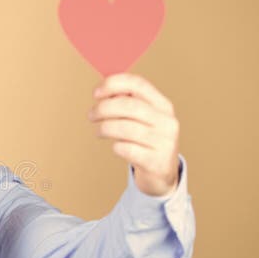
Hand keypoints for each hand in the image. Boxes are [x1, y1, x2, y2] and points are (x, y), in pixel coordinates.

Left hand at [87, 72, 180, 196]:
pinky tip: (116, 147)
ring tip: (99, 131)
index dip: (113, 84)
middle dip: (103, 108)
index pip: (138, 84)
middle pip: (129, 105)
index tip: (96, 93)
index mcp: (162, 105)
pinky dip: (116, 146)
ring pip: (125, 128)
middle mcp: (166, 121)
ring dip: (105, 128)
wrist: (161, 172)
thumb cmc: (145, 140)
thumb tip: (103, 91)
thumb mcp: (142, 119)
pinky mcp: (156, 161)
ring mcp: (164, 142)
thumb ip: (126, 102)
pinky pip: (127, 149)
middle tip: (92, 115)